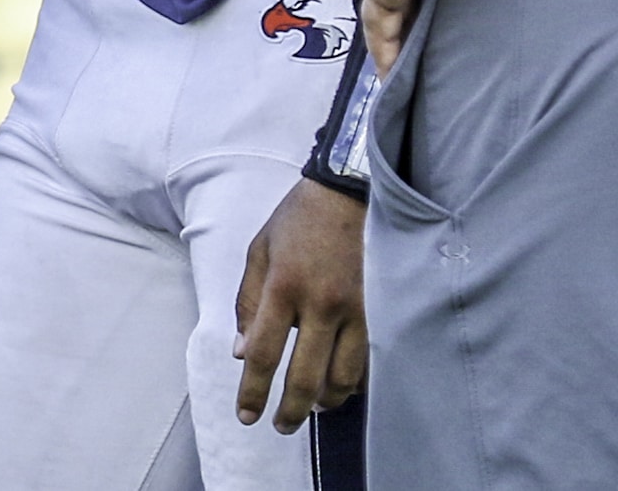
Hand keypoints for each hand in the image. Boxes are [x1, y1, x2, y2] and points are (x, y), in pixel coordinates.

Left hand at [234, 177, 367, 433]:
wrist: (347, 191)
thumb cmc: (298, 220)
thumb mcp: (259, 251)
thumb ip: (247, 303)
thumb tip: (241, 353)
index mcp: (284, 286)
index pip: (263, 354)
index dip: (252, 392)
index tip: (247, 415)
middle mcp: (320, 303)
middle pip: (304, 378)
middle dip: (289, 412)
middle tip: (280, 425)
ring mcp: (354, 308)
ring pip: (342, 378)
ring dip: (324, 401)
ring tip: (312, 406)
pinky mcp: (377, 308)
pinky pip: (368, 360)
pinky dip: (354, 381)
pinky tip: (341, 383)